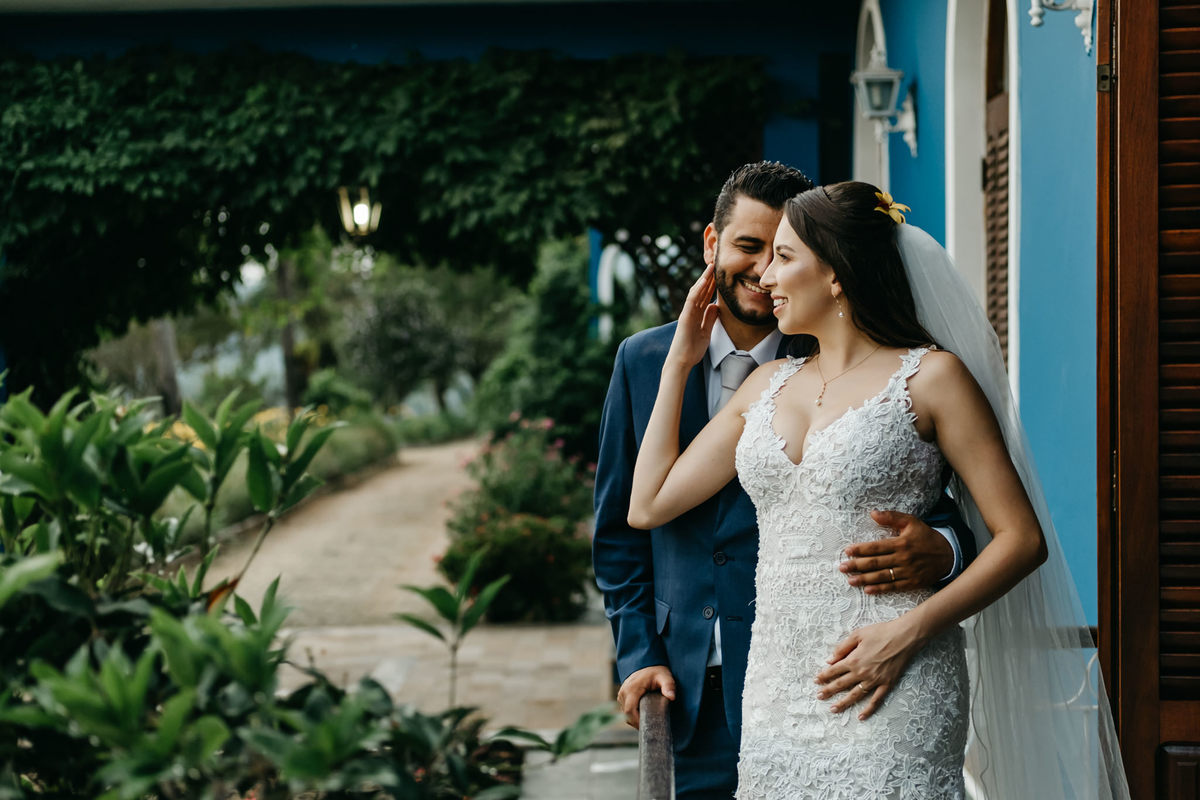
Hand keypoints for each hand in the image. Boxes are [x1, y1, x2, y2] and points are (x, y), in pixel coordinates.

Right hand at [616, 665, 675, 728]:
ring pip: (625, 713)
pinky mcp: (622, 696)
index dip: (637, 722)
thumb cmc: (657, 671)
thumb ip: (669, 686)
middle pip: (627, 715)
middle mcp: (624, 691)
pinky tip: (642, 716)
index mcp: (632, 688)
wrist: (648, 663)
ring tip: (648, 721)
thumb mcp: (665, 677)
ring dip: (634, 719)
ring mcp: (621, 694)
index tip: (648, 727)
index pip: (630, 711)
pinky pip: (625, 709)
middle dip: (637, 723)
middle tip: (651, 727)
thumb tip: (672, 697)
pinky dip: (632, 715)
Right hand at [665, 264, 718, 369]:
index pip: (705, 296)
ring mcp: (687, 313)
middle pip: (701, 291)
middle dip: (709, 278)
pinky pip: (691, 300)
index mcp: (697, 315)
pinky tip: (704, 281)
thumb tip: (715, 306)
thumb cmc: (692, 350)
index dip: (712, 285)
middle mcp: (691, 311)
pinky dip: (697, 290)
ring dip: (703, 279)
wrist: (682, 361)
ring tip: (711, 267)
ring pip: (696, 292)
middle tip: (716, 264)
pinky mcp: (685, 317)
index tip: (720, 275)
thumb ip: (710, 319)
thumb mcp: (706, 332)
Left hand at [814, 618, 923, 719]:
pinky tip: (861, 716)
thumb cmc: (880, 632)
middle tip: (819, 697)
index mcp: (853, 660)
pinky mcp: (886, 684)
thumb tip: (830, 660)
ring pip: (855, 695)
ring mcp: (874, 680)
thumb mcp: (857, 635)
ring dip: (843, 703)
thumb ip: (842, 648)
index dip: (824, 676)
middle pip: (841, 684)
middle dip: (828, 691)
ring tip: (833, 710)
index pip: (834, 670)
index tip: (816, 681)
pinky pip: (876, 700)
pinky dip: (868, 709)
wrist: (904, 637)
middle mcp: (862, 672)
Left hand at [839, 510, 953, 593]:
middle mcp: (903, 558)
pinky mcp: (912, 583)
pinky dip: (880, 589)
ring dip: (864, 579)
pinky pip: (893, 587)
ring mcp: (907, 572)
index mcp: (901, 543)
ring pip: (882, 576)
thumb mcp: (911, 522)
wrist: (949, 555)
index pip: (876, 547)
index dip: (860, 549)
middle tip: (841, 567)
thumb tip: (872, 513)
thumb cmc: (926, 537)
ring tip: (850, 580)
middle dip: (857, 565)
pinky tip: (867, 590)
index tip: (847, 551)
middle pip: (876, 563)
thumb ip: (892, 517)